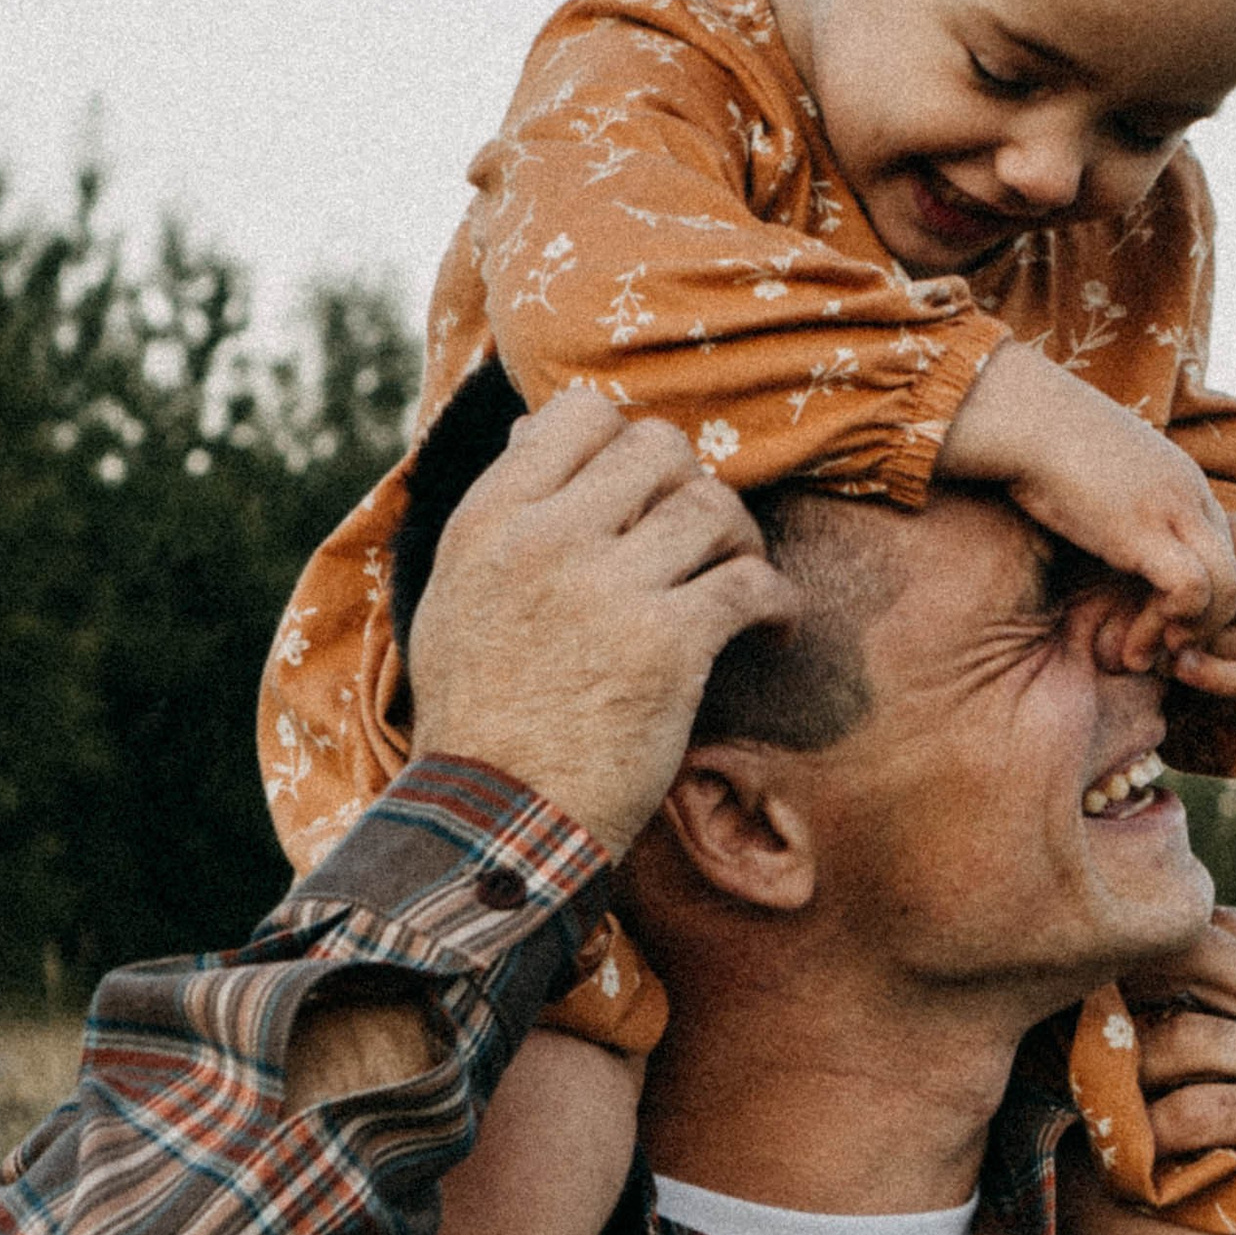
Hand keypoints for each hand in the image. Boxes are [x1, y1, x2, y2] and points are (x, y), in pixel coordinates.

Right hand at [406, 388, 794, 857]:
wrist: (496, 819)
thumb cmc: (480, 716)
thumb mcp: (456, 595)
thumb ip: (503, 516)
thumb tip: (537, 428)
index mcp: (491, 520)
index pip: (582, 414)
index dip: (627, 443)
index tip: (643, 494)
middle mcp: (547, 539)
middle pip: (660, 449)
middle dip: (693, 487)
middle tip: (700, 540)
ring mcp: (610, 588)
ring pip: (714, 507)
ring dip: (742, 540)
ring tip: (737, 580)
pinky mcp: (670, 645)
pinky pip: (754, 583)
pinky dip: (779, 604)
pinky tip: (772, 630)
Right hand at [936, 347, 1235, 662]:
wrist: (1021, 415)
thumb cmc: (1040, 444)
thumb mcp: (1097, 476)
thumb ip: (1117, 506)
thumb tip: (1100, 534)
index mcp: (1183, 483)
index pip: (1225, 554)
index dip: (1200, 601)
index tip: (1159, 625)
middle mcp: (1191, 495)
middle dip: (1205, 627)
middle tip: (1163, 651)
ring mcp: (1174, 510)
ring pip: (1227, 591)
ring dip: (1189, 635)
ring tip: (1143, 654)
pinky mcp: (1145, 529)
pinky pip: (1190, 590)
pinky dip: (1167, 625)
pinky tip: (1131, 641)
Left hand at [1114, 908, 1235, 1234]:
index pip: (1234, 930)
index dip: (1167, 942)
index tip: (1118, 974)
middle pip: (1196, 957)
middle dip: (1128, 981)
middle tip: (1074, 1020)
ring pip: (1183, 1037)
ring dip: (1125, 1071)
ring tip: (1086, 1099)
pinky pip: (1203, 1113)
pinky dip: (1155, 1135)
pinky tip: (1128, 1161)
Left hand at [1166, 507, 1235, 700]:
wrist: (1222, 601)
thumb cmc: (1201, 565)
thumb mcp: (1192, 549)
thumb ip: (1177, 563)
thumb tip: (1151, 598)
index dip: (1202, 572)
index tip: (1159, 587)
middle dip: (1215, 615)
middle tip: (1168, 627)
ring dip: (1215, 649)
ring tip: (1171, 649)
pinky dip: (1220, 677)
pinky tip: (1184, 669)